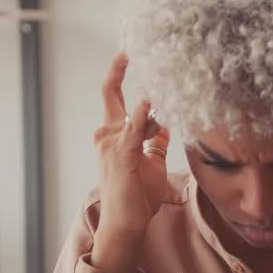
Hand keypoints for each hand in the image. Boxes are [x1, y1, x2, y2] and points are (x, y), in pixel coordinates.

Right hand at [91, 52, 170, 272]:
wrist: (126, 222)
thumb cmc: (136, 195)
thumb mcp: (151, 161)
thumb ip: (156, 141)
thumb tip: (164, 123)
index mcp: (114, 135)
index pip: (115, 99)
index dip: (118, 75)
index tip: (126, 55)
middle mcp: (108, 136)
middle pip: (110, 97)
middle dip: (116, 72)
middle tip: (126, 50)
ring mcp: (113, 146)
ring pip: (131, 114)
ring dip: (148, 104)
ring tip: (160, 83)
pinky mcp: (124, 157)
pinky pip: (134, 132)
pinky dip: (143, 117)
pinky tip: (151, 103)